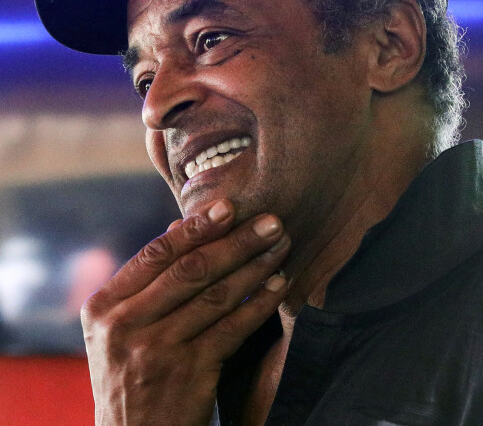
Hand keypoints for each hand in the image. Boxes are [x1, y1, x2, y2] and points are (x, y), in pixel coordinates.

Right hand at [81, 199, 289, 425]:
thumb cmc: (132, 374)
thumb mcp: (121, 328)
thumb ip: (148, 278)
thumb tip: (178, 224)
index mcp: (104, 306)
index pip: (156, 254)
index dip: (196, 227)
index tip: (229, 206)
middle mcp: (124, 326)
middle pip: (191, 270)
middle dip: (236, 241)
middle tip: (270, 221)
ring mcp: (156, 351)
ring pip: (216, 296)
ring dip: (254, 267)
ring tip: (281, 246)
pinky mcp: (188, 374)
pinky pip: (233, 329)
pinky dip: (259, 304)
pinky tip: (278, 285)